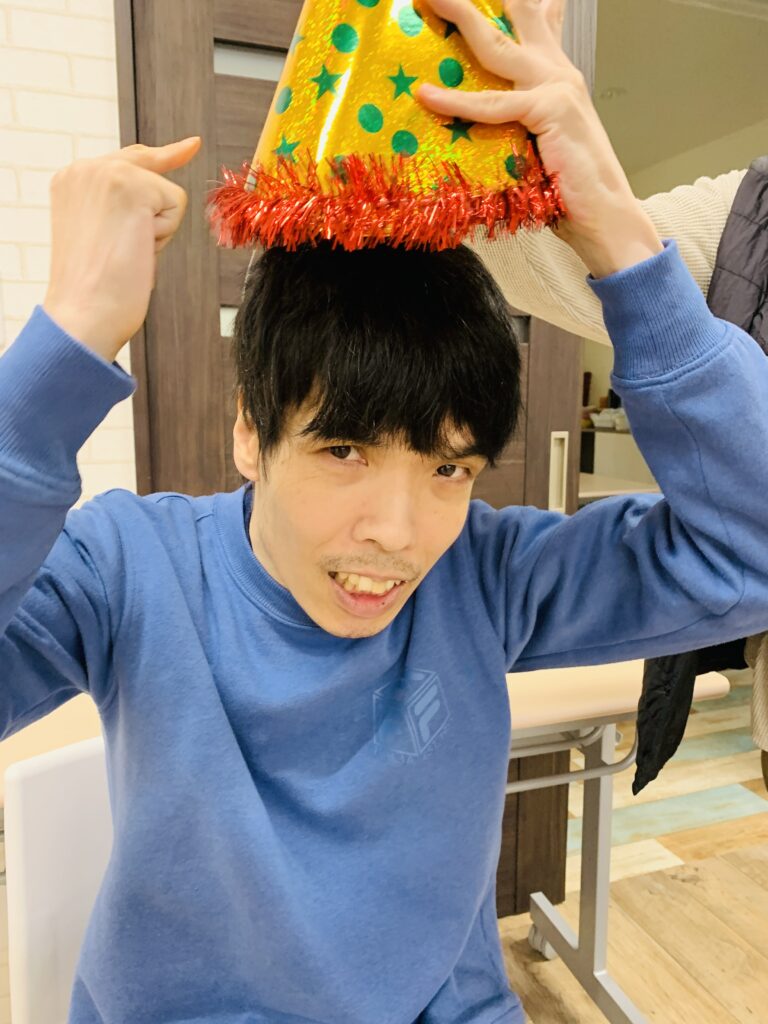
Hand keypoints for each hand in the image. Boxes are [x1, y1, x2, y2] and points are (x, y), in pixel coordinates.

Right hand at [43, 137, 200, 362]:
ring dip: (158, 231)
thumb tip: (154, 207)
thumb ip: (118, 210)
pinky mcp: (133, 186)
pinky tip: (137, 249)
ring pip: (166, 195)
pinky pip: (175, 206)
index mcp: (71, 181)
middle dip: (165, 182)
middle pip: (148, 163)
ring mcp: (107, 173)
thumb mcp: (99, 236)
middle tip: (185, 165)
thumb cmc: (93, 291)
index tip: (190, 146)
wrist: (84, 313)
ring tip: (127, 254)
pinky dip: (164, 235)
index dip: (159, 157)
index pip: (125, 160)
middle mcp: (85, 169)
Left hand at [417, 0, 662, 276]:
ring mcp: (556, 86)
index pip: (538, 23)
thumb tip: (471, 130)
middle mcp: (558, 72)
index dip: (522, 3)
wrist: (605, 216)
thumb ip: (512, 126)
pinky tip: (427, 95)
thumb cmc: (568, 193)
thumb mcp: (537, 148)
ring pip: (495, 44)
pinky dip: (456, 101)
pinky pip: (491, 104)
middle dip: (474, 3)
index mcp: (557, 77)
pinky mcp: (548, 109)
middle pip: (515, 17)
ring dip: (459, 17)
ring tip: (428, 0)